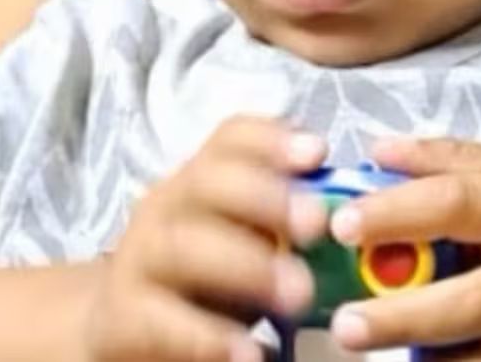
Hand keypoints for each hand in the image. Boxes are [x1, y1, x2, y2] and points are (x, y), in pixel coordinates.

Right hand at [85, 117, 328, 361]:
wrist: (126, 326)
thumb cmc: (208, 279)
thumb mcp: (247, 238)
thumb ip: (287, 222)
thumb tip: (355, 214)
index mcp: (200, 179)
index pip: (230, 140)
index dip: (272, 140)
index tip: (318, 151)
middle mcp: (166, 208)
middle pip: (206, 183)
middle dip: (264, 198)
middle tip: (317, 224)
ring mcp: (139, 262)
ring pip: (182, 247)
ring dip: (244, 265)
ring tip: (299, 294)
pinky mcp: (125, 320)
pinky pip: (162, 322)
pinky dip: (207, 338)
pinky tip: (251, 353)